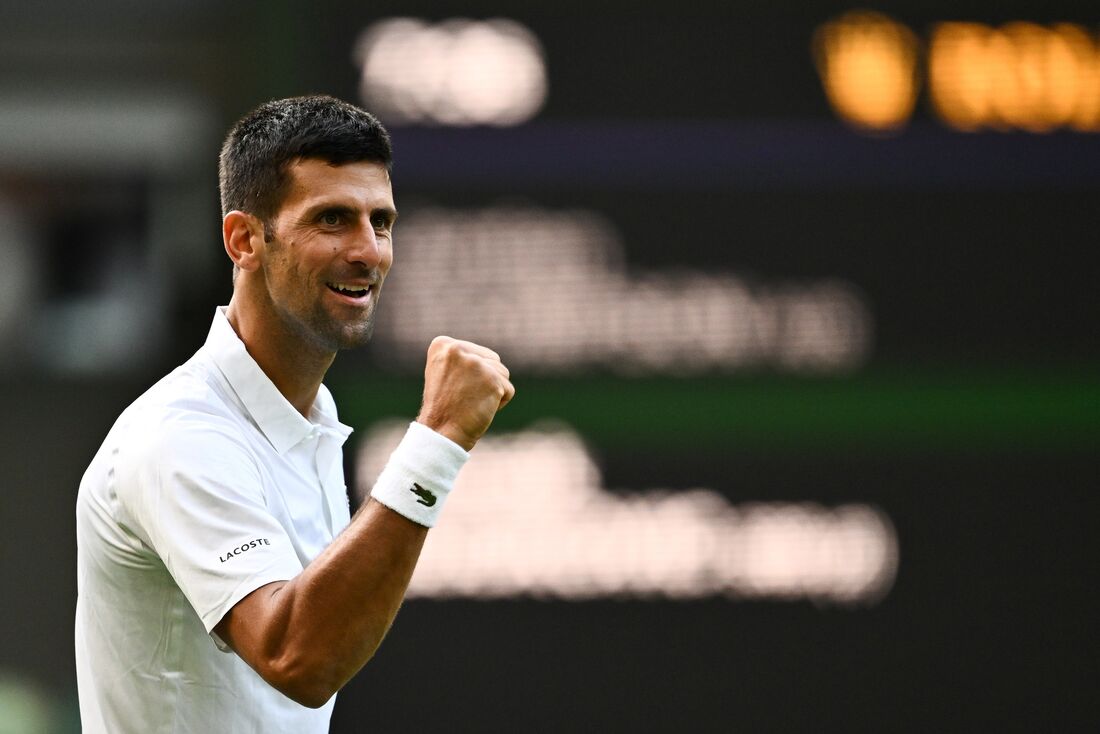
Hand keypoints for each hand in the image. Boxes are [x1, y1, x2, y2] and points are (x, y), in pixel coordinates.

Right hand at [416, 336, 513, 450]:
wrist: (440, 434)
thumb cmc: (444, 408)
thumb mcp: (446, 373)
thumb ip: (463, 359)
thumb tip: (490, 358)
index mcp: (442, 344)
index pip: (477, 353)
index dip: (471, 375)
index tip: (452, 389)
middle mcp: (457, 349)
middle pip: (492, 360)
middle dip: (485, 380)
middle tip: (464, 397)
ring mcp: (476, 363)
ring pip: (503, 373)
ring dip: (493, 391)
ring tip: (471, 403)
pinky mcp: (492, 379)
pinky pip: (509, 390)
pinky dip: (500, 403)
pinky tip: (480, 409)